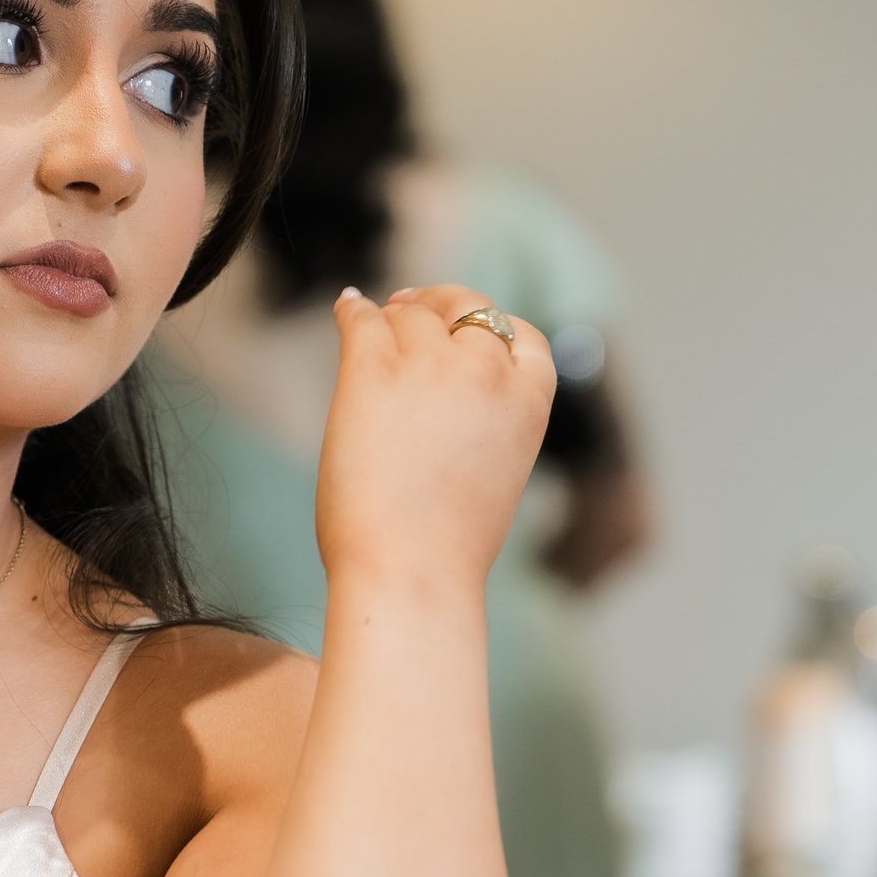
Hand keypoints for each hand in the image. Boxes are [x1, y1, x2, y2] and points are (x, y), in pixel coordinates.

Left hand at [315, 283, 555, 594]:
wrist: (410, 571)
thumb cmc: (445, 546)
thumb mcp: (495, 474)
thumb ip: (484, 426)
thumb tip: (443, 405)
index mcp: (529, 400)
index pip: (521, 334)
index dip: (489, 325)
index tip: (462, 327)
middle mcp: (486, 371)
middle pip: (467, 309)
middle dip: (440, 305)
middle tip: (410, 306)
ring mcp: (431, 366)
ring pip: (410, 315)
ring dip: (392, 318)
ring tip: (372, 321)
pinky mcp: (374, 371)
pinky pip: (362, 321)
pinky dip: (353, 311)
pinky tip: (347, 308)